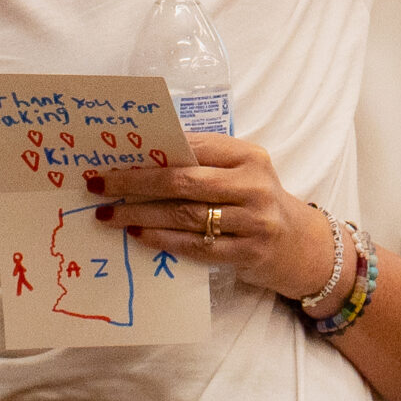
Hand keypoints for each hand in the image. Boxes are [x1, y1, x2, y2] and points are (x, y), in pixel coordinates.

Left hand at [90, 135, 339, 300]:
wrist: (300, 244)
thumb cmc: (256, 200)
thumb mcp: (240, 172)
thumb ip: (203, 163)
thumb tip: (142, 157)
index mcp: (248, 155)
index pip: (194, 147)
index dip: (151, 152)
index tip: (114, 156)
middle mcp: (253, 185)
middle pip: (184, 182)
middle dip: (135, 183)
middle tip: (99, 186)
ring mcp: (253, 221)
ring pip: (185, 215)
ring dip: (140, 214)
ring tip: (108, 215)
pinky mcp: (247, 253)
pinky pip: (195, 246)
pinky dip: (162, 239)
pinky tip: (137, 234)